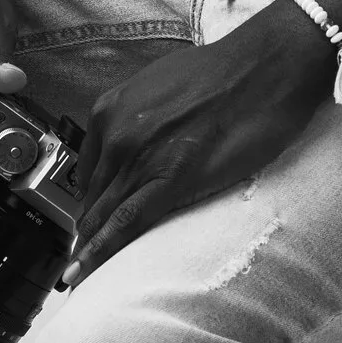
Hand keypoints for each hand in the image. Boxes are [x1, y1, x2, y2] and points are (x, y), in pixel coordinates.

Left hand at [61, 0, 334, 289]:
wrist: (265, 66)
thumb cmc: (227, 71)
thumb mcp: (161, 85)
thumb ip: (139, 116)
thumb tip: (140, 142)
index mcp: (111, 109)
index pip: (87, 169)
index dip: (87, 200)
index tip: (87, 220)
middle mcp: (116, 134)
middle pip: (91, 197)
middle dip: (83, 230)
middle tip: (75, 259)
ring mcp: (141, 159)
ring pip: (102, 215)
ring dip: (86, 248)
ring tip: (75, 276)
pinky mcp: (171, 181)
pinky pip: (126, 224)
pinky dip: (100, 253)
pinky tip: (84, 272)